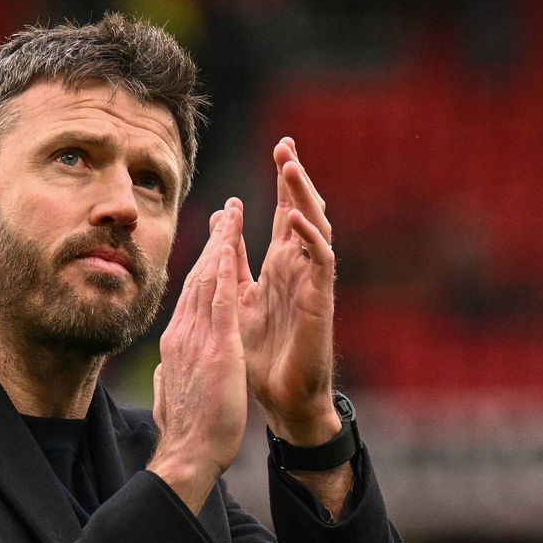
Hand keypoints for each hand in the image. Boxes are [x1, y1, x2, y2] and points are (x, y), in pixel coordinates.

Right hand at [148, 203, 247, 514]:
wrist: (188, 453)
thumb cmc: (187, 432)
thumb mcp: (175, 393)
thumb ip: (173, 373)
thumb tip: (168, 367)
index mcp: (177, 343)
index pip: (191, 295)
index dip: (203, 265)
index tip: (214, 242)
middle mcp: (183, 333)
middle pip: (198, 278)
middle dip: (213, 243)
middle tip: (224, 212)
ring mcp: (197, 339)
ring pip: (209, 281)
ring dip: (220, 245)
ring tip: (230, 215)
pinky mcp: (216, 348)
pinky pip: (221, 301)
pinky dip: (225, 272)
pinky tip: (230, 248)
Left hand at [238, 137, 339, 446]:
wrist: (281, 397)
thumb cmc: (262, 354)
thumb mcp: (238, 298)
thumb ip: (231, 262)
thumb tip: (220, 222)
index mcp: (280, 265)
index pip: (285, 213)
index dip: (283, 182)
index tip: (280, 147)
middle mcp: (299, 268)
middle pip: (302, 211)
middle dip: (294, 179)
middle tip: (286, 145)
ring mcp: (312, 282)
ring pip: (315, 228)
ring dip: (303, 198)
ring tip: (291, 168)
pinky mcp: (319, 301)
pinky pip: (321, 263)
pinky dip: (311, 239)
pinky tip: (298, 220)